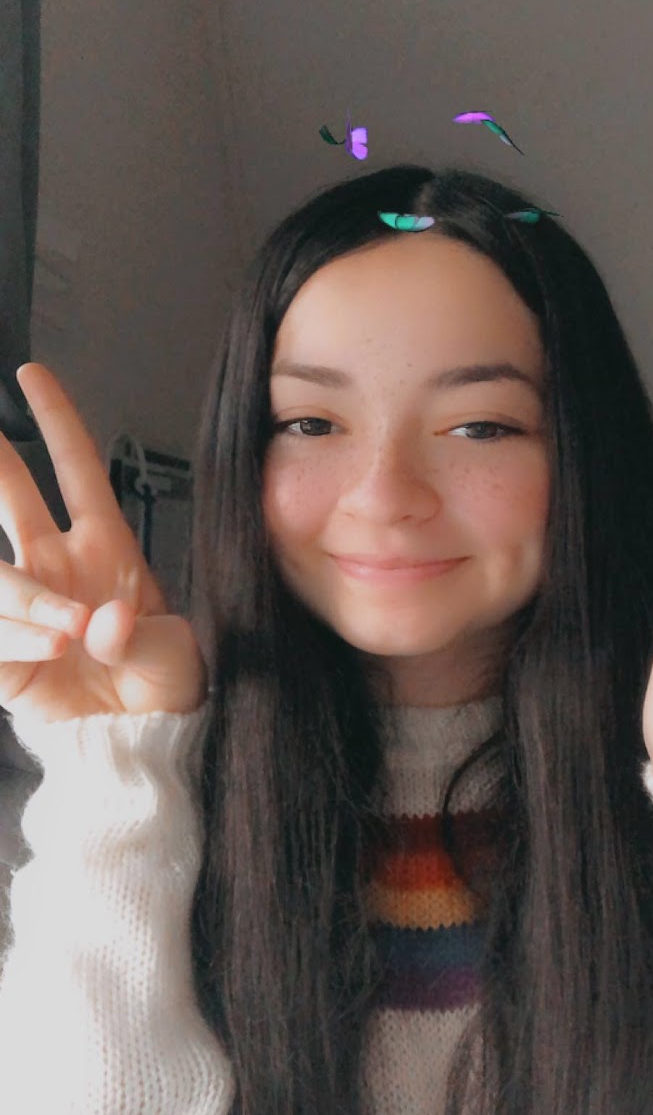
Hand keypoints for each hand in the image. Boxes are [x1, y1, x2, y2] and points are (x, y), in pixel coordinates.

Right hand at [0, 363, 207, 727]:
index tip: (32, 375)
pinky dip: (19, 639)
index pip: (76, 469)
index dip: (58, 421)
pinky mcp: (4, 653)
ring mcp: (29, 604)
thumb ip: (136, 635)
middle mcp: (58, 564)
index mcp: (106, 545)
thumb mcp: (173, 651)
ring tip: (67, 631)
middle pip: (11, 497)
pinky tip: (52, 651)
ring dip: (27, 598)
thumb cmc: (168, 682)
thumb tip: (100, 622)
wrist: (147, 739)